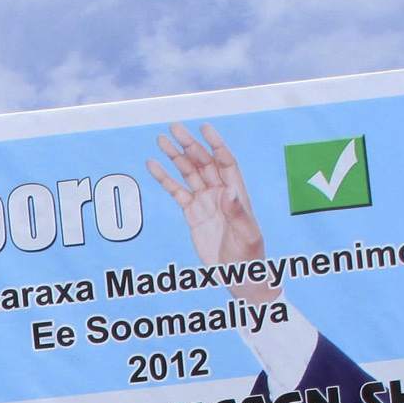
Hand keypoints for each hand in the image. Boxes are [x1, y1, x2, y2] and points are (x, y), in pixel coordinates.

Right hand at [149, 122, 270, 274]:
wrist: (238, 274)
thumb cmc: (250, 256)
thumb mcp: (248, 235)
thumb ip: (238, 213)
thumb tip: (229, 192)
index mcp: (236, 193)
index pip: (225, 161)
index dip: (215, 144)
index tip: (203, 128)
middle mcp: (220, 192)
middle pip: (203, 162)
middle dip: (189, 145)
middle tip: (173, 128)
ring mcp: (205, 201)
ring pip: (188, 173)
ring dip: (175, 157)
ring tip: (161, 141)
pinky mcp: (191, 213)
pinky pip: (176, 192)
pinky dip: (164, 179)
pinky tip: (153, 166)